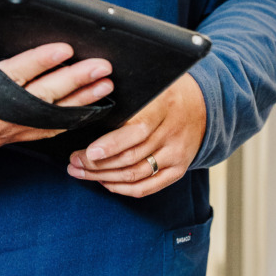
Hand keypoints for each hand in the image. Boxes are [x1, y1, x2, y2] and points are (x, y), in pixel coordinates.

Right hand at [0, 7, 112, 182]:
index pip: (14, 77)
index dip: (41, 62)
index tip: (64, 48)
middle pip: (43, 98)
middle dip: (76, 81)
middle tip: (102, 66)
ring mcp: (2, 131)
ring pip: (49, 116)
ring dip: (80, 101)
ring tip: (106, 85)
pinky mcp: (5, 138)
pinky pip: (43, 130)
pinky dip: (68, 120)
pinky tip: (87, 111)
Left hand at [66, 72, 206, 197]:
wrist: (202, 106)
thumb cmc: (165, 93)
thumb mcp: (149, 86)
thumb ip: (127, 96)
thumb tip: (91, 102)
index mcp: (162, 108)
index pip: (137, 131)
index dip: (111, 144)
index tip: (88, 151)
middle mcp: (171, 134)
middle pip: (130, 158)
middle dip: (96, 164)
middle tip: (73, 161)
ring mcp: (176, 155)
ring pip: (134, 175)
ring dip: (102, 177)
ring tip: (80, 172)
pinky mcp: (178, 170)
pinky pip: (147, 187)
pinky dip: (122, 189)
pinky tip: (104, 182)